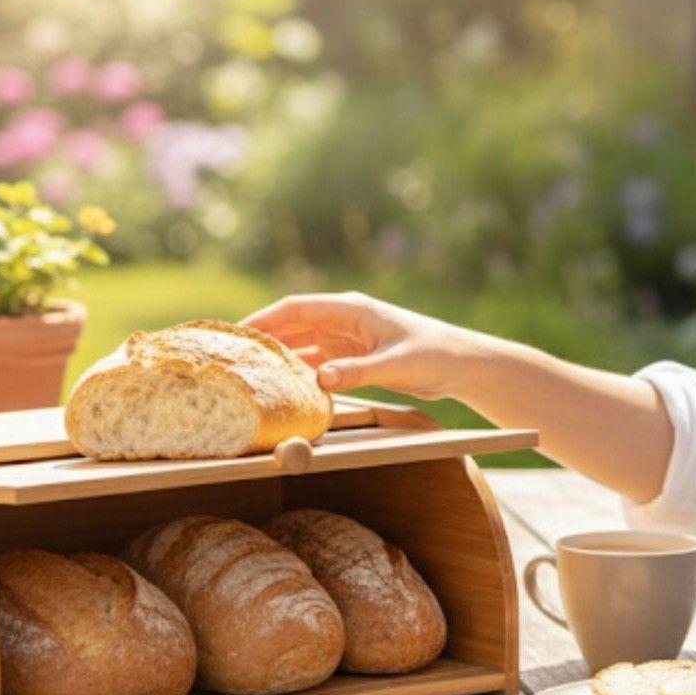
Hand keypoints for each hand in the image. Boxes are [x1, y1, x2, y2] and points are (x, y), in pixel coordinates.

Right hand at [241, 290, 475, 398]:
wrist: (461, 365)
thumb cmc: (433, 355)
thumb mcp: (394, 364)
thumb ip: (357, 372)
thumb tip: (321, 378)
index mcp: (350, 310)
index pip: (296, 309)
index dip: (265, 319)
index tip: (238, 332)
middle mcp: (344, 320)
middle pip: (293, 326)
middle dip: (265, 338)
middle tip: (234, 356)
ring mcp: (348, 338)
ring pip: (303, 345)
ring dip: (281, 357)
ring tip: (251, 373)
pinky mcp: (355, 357)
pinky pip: (318, 362)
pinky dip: (301, 371)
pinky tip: (285, 386)